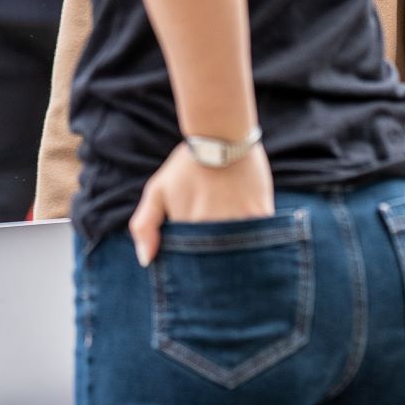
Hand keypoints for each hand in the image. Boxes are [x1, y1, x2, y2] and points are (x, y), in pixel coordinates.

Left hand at [128, 140, 274, 266]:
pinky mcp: (260, 214)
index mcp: (186, 228)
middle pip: (215, 262)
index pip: (190, 263)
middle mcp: (211, 229)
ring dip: (238, 255)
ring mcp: (237, 223)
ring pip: (239, 253)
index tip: (199, 264)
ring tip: (236, 243)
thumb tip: (146, 261)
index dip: (194, 269)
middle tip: (218, 251)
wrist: (220, 135)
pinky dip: (258, 242)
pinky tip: (252, 234)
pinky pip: (260, 239)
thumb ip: (144, 226)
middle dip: (216, 264)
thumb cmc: (186, 165)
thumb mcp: (157, 191)